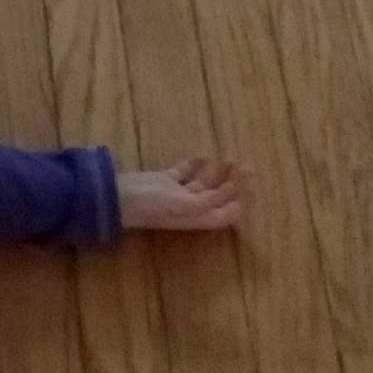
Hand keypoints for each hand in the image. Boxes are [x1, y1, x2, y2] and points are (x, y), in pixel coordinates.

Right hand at [117, 159, 246, 232]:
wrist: (119, 198)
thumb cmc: (152, 205)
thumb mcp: (183, 204)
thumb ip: (208, 198)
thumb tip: (231, 191)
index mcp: (197, 217)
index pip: (226, 213)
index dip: (241, 202)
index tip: (253, 185)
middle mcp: (190, 207)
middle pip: (218, 197)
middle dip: (233, 184)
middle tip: (246, 166)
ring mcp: (177, 193)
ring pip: (204, 183)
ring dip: (217, 173)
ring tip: (230, 158)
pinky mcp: (165, 181)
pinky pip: (185, 172)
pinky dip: (195, 164)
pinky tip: (203, 155)